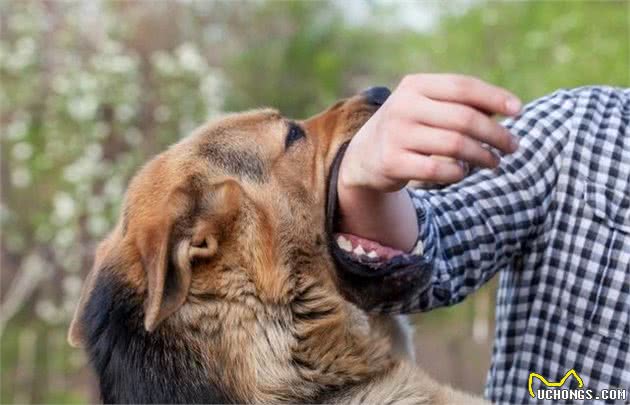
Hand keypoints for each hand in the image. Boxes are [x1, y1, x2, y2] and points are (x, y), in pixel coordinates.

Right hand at [336, 74, 521, 250]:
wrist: (364, 155)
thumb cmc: (410, 127)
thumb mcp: (428, 107)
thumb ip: (462, 104)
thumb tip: (508, 108)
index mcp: (415, 85)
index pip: (463, 87)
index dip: (495, 97)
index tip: (519, 111)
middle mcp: (403, 106)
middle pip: (464, 119)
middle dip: (496, 134)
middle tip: (513, 146)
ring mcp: (396, 135)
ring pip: (455, 145)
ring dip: (483, 156)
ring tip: (494, 162)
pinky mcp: (392, 162)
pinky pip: (439, 170)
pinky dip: (458, 173)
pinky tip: (463, 172)